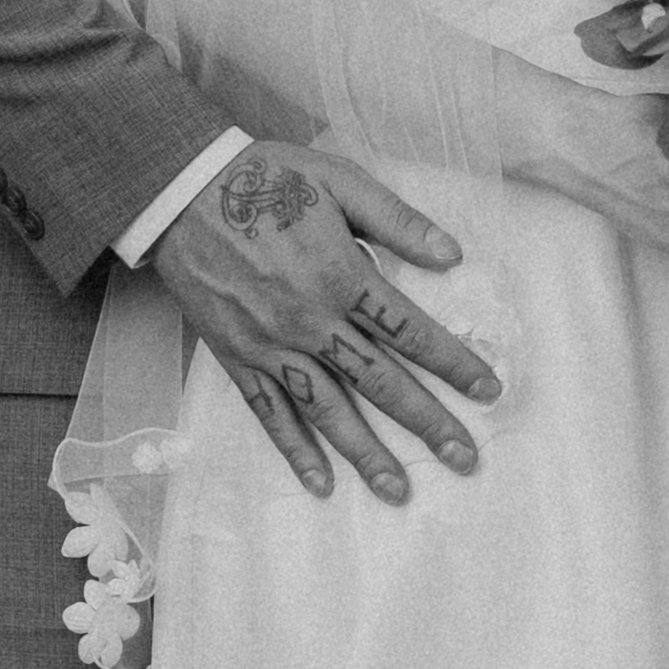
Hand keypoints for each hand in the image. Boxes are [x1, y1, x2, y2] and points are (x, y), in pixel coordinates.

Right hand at [145, 146, 499, 499]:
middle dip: (426, 421)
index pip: (410, 330)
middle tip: (464, 459)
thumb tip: (453, 254)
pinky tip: (320, 483)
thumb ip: (396, 220)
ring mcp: (271, 345)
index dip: (453, 362)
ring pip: (328, 410)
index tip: (489, 390)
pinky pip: (270, 413)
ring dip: (366, 453)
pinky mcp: (237, 358)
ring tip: (399, 490)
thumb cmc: (265, 178)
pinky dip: (295, 450)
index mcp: (341, 275)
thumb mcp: (339, 180)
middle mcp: (309, 320)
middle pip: (379, 381)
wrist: (179, 192)